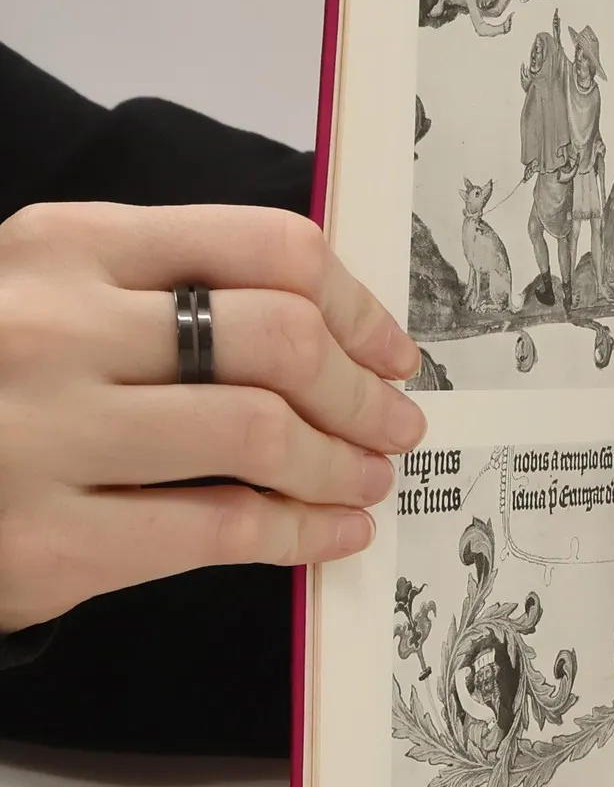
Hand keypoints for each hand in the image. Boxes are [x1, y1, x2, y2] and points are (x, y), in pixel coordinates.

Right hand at [0, 202, 423, 630]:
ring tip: (367, 479)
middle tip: (397, 423)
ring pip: (260, 432)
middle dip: (362, 390)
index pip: (268, 246)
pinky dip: (300, 533)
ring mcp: (43, 433)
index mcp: (67, 246)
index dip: (358, 305)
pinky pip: (220, 528)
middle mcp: (53, 326)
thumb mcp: (56, 300)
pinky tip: (331, 533)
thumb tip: (341, 336)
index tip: (393, 350)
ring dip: (341, 463)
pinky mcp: (49, 540)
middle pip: (280, 337)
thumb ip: (173, 295)